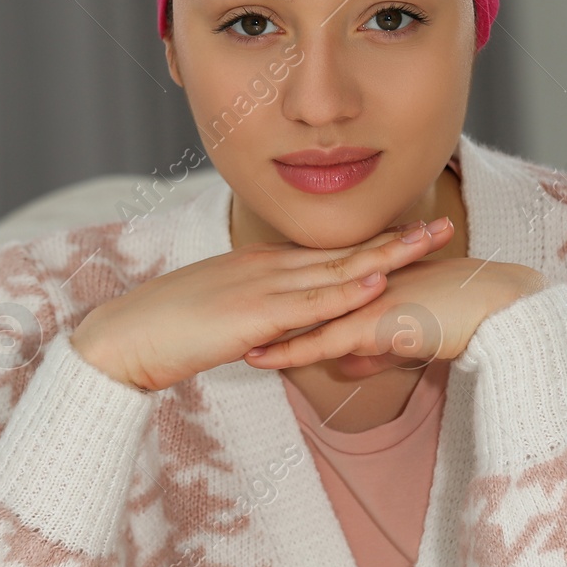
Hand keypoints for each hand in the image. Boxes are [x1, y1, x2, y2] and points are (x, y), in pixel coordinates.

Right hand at [69, 218, 455, 391]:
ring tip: (428, 245)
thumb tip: (277, 334)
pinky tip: (376, 285)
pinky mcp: (252, 316)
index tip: (411, 234)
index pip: (328, 254)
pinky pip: (308, 305)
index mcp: (260, 267)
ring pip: (336, 271)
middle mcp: (267, 268)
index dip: (374, 244)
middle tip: (442, 228)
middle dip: (396, 242)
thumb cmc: (164, 332)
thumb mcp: (219, 317)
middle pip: (343, 253)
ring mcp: (261, 288)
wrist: (125, 338)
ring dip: (386, 258)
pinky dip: (345, 293)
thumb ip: (254, 318)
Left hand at [239, 230, 547, 376]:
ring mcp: (362, 302)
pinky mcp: (374, 324)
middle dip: (245, 310)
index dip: (264, 300)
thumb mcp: (406, 338)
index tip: (229, 310)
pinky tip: (257, 359)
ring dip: (254, 330)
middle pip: (288, 297)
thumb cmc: (462, 319)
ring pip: (296, 318)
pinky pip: (322, 340)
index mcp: (361, 282)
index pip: (302, 290)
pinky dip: (287, 351)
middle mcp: (355, 286)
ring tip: (212, 340)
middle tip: (203, 321)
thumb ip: (371, 349)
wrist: (499, 310)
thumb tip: (343, 365)